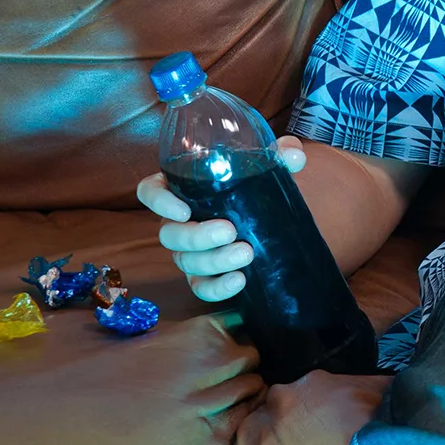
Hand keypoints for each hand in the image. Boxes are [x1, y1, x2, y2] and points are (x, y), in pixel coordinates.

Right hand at [136, 136, 307, 301]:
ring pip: (185, 261)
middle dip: (198, 236)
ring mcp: (189, 252)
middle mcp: (178, 222)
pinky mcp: (204, 276)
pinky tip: (240, 280)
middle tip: (230, 231)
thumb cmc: (256, 188)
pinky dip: (217, 288)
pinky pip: (201, 287)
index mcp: (183, 189)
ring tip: (247, 253)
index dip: (159, 202)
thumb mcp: (269, 167)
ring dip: (214, 260)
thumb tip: (293, 157)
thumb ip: (280, 156)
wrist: (274, 222)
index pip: (150, 192)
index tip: (183, 210)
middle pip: (169, 234)